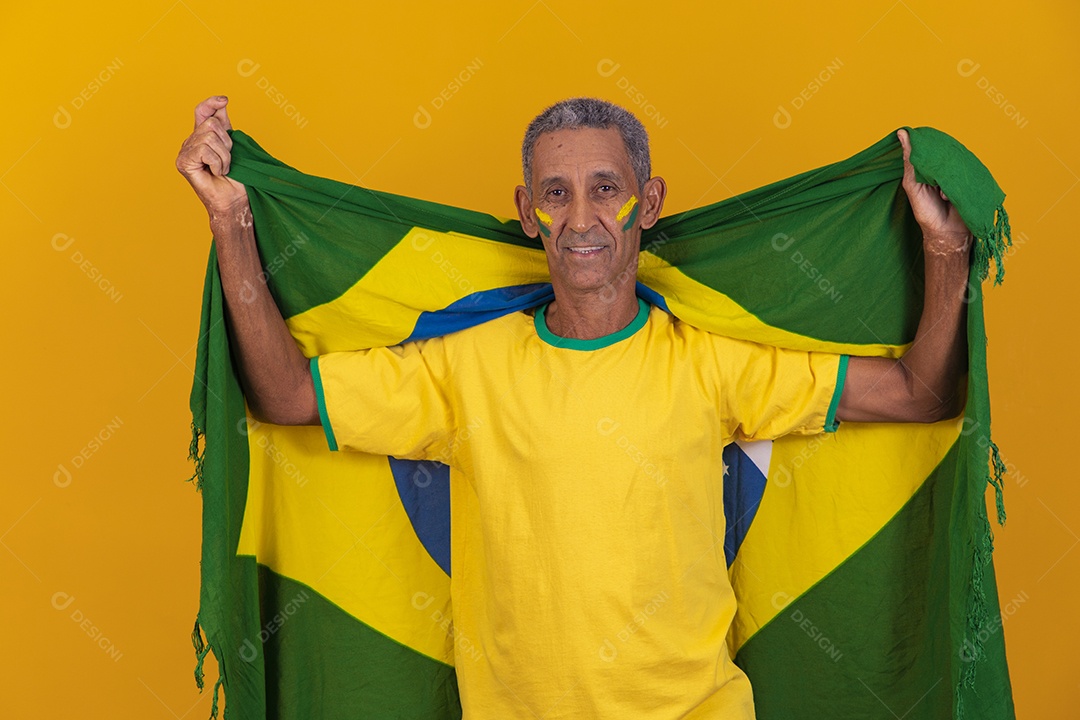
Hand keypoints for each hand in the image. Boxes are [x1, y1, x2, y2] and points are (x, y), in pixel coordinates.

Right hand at [176, 96, 248, 219]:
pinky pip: (204, 149)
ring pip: (208, 136)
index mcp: (202, 137)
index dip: (212, 103)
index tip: (225, 100)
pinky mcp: (183, 162)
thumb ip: (224, 125)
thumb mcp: (234, 146)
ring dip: (224, 156)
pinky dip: (217, 162)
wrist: (235, 202)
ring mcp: (185, 152)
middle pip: (211, 124)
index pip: (202, 111)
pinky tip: (215, 173)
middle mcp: (191, 142)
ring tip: (223, 169)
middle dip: (227, 144)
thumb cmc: (237, 179)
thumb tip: (222, 101)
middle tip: (228, 162)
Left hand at [897, 129, 971, 254]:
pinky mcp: (973, 182)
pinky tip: (948, 198)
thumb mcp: (912, 184)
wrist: (946, 233)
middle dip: (939, 167)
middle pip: (947, 154)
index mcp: (931, 168)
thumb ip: (909, 161)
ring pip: (957, 164)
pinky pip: (969, 175)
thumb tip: (902, 133)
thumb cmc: (927, 211)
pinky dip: (956, 186)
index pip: (932, 148)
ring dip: (947, 179)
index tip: (927, 154)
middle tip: (932, 184)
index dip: (930, 148)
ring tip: (940, 196)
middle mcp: (947, 169)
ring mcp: (961, 175)